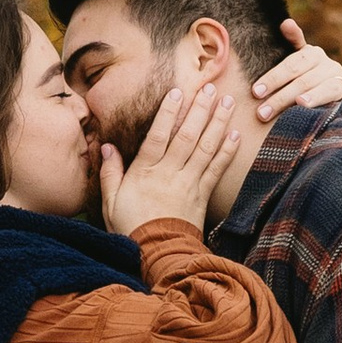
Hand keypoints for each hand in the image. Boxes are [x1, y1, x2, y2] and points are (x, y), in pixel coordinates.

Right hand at [97, 73, 240, 235]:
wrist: (158, 255)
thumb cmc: (131, 228)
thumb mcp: (110, 202)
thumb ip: (109, 173)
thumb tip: (106, 146)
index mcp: (145, 172)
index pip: (158, 135)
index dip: (168, 113)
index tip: (177, 92)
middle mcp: (170, 173)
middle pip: (188, 135)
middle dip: (200, 109)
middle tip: (211, 87)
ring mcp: (189, 183)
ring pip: (206, 147)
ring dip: (218, 122)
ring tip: (227, 101)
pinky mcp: (203, 195)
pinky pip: (217, 169)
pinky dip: (227, 150)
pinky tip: (235, 133)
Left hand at [253, 18, 341, 121]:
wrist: (334, 91)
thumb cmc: (306, 76)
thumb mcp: (298, 59)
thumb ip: (293, 42)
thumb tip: (285, 23)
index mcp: (314, 55)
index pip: (292, 64)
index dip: (274, 77)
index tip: (256, 92)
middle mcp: (331, 66)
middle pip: (306, 80)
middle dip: (283, 97)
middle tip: (263, 112)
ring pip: (330, 88)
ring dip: (316, 96)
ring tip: (301, 105)